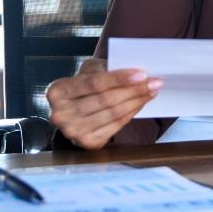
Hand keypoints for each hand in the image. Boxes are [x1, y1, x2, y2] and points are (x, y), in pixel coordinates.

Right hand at [45, 58, 162, 149]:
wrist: (72, 110)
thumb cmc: (82, 86)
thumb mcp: (87, 70)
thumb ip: (104, 69)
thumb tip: (135, 73)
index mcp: (58, 91)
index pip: (93, 83)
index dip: (119, 78)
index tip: (141, 74)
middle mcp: (61, 114)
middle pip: (106, 100)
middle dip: (134, 90)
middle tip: (154, 82)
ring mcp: (73, 132)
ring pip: (113, 114)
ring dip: (137, 101)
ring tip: (151, 91)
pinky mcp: (87, 143)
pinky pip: (116, 126)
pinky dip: (132, 113)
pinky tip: (140, 103)